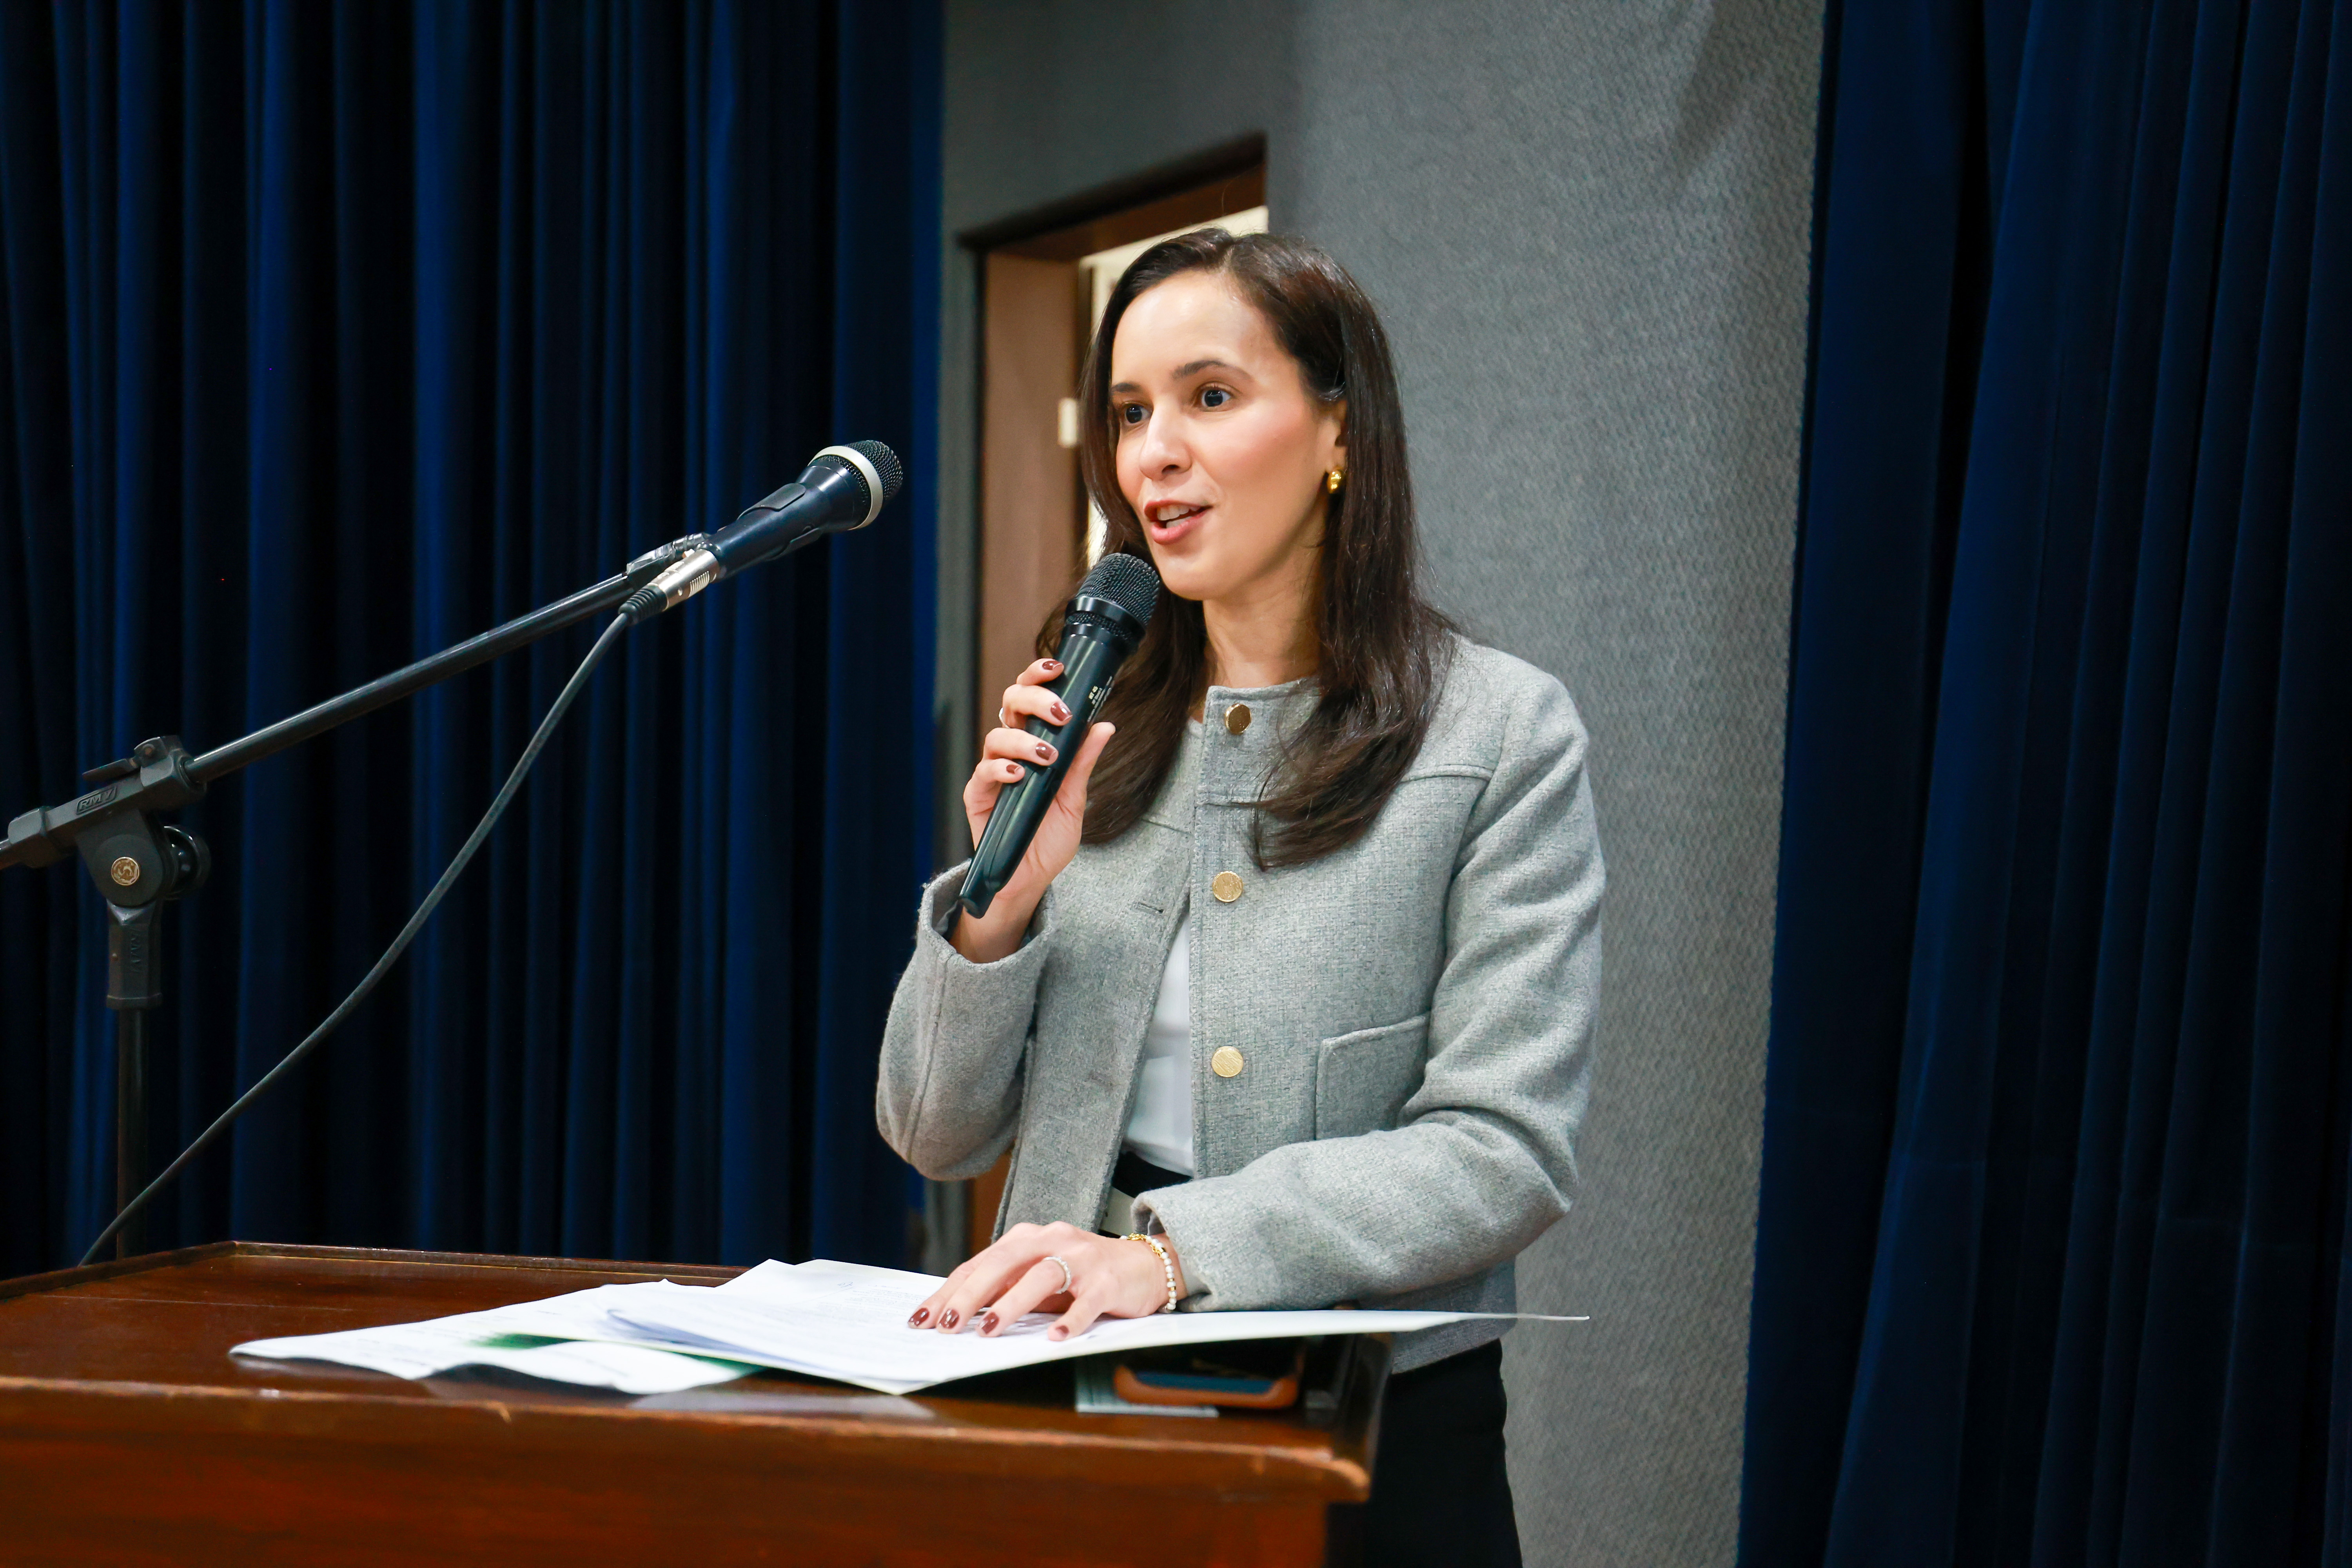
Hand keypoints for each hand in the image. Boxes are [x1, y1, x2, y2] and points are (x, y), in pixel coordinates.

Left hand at [906, 1221, 1184, 1341]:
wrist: (1146, 1265)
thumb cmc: (1083, 1275)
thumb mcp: (1039, 1278)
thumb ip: (1006, 1289)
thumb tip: (959, 1317)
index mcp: (1028, 1239)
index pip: (980, 1264)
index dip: (949, 1291)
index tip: (922, 1318)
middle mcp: (1052, 1240)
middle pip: (1003, 1263)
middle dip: (969, 1296)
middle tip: (945, 1326)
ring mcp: (1082, 1259)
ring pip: (1041, 1276)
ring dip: (1011, 1304)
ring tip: (988, 1331)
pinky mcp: (1109, 1282)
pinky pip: (1087, 1301)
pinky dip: (1070, 1319)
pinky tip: (1054, 1338)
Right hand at [953, 658, 1116, 963]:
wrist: (1029, 878)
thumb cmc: (1048, 839)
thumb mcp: (1074, 799)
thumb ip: (1084, 761)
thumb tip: (1105, 724)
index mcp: (1033, 743)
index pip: (1030, 698)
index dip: (1039, 677)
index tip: (1059, 668)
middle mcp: (1011, 750)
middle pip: (1009, 703)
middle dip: (1034, 698)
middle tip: (1059, 713)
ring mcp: (992, 771)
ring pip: (996, 734)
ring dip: (1024, 739)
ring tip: (1047, 756)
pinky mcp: (977, 795)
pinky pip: (984, 771)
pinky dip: (1002, 768)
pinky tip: (1020, 774)